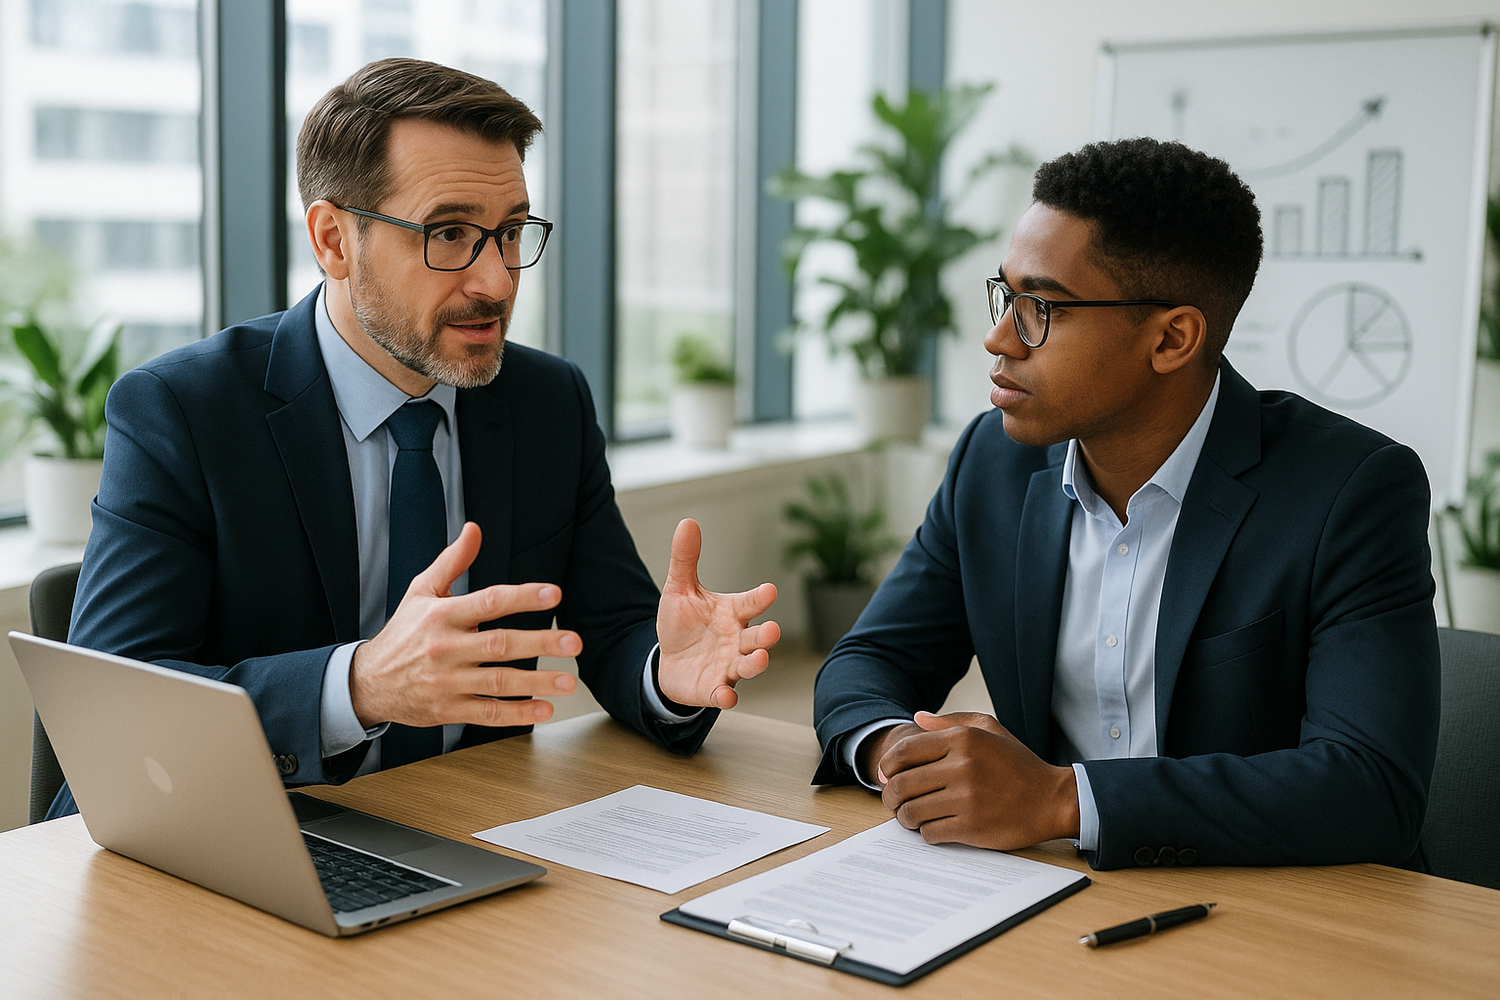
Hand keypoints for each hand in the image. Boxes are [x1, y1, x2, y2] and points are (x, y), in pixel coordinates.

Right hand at [350, 522, 581, 728]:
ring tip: (568, 681)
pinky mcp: (448, 710)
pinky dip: (517, 714)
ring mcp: (447, 682)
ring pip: (498, 682)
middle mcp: (445, 648)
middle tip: (574, 642)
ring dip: (537, 682)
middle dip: (540, 643)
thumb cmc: (403, 633)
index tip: (554, 594)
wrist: (368, 682)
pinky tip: (544, 709)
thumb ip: (453, 561)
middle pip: (500, 645)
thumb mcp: (421, 591)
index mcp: (442, 616)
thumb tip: (475, 529)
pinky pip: (487, 713)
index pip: (488, 602)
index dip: (522, 597)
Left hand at [655, 518, 779, 708]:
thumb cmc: (683, 623)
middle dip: (765, 636)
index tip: (769, 590)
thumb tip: (687, 522)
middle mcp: (736, 640)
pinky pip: (723, 694)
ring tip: (760, 659)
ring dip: (756, 664)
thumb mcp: (679, 589)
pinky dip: (726, 696)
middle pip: (756, 638)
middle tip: (772, 630)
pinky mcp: (713, 688)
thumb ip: (686, 559)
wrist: (669, 660)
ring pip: (748, 666)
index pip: (751, 603)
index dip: (760, 598)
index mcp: (732, 612)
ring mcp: (728, 666)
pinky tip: (727, 697)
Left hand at [875, 711, 1080, 850]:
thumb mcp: (990, 730)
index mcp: (963, 740)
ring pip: (911, 811)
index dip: (887, 766)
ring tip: (911, 815)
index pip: (904, 751)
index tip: (887, 775)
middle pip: (901, 784)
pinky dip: (926, 832)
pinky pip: (930, 832)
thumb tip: (917, 718)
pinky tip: (934, 826)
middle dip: (890, 795)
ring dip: (905, 816)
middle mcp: (962, 766)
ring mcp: (967, 798)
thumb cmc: (1018, 765)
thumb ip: (951, 722)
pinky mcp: (972, 827)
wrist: (1053, 800)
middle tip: (893, 801)